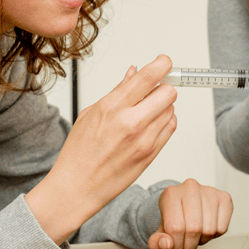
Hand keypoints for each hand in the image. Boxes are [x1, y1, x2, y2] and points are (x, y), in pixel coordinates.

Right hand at [26, 55, 179, 243]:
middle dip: (164, 87)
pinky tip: (150, 125)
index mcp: (112, 107)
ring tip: (146, 112)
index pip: (148, 77)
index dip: (162, 65)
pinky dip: (165, 122)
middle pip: (168, 93)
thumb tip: (133, 73)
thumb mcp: (90, 113)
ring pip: (171, 110)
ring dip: (163, 106)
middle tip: (156, 89)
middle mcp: (130, 122)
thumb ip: (117, 91)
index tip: (165, 62)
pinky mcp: (151, 154)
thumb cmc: (79, 152)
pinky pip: (170, 128)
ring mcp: (143, 140)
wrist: (78, 187)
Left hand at [147, 178, 232, 248]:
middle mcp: (190, 188)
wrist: (185, 204)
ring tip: (195, 236)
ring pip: (209, 230)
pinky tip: (206, 229)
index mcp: (171, 194)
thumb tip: (167, 244)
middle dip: (189, 246)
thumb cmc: (174, 216)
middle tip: (185, 248)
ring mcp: (209, 191)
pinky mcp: (224, 198)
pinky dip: (214, 235)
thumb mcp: (160, 230)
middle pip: (193, 229)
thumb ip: (157, 241)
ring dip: (202, 241)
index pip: (175, 227)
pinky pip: (222, 228)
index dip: (176, 246)